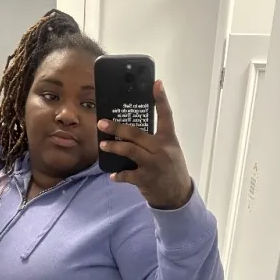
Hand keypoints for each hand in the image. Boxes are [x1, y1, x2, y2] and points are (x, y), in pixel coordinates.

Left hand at [98, 80, 192, 209]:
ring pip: (129, 150)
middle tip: (102, 123)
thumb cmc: (171, 169)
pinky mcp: (145, 178)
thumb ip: (156, 139)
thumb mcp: (170, 150)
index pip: (166, 115)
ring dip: (114, 147)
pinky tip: (112, 175)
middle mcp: (161, 149)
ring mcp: (153, 164)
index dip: (161, 99)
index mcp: (168, 139)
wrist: (178, 195)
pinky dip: (118, 175)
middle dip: (117, 127)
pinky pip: (127, 174)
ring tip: (103, 144)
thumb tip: (131, 130)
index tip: (156, 83)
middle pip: (136, 133)